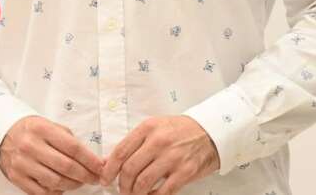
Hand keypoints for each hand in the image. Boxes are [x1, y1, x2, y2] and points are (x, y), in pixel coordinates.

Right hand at [0, 115, 104, 194]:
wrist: (3, 133)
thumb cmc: (31, 130)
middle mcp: (30, 145)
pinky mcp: (17, 177)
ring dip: (73, 184)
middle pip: (66, 166)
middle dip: (86, 175)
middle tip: (94, 178)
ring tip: (78, 181)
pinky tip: (61, 186)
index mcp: (41, 129)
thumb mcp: (49, 125)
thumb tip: (95, 159)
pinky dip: (56, 192)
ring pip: (56, 182)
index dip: (91, 160)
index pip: (73, 147)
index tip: (101, 167)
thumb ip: (70, 140)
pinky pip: (42, 192)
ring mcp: (22, 163)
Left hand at [99, 115, 218, 194]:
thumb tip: (111, 160)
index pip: (120, 151)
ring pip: (143, 182)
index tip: (105, 178)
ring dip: (134, 193)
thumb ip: (135, 142)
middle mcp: (158, 142)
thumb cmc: (180, 130)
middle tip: (121, 190)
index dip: (109, 168)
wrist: (210, 131)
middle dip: (121, 184)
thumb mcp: (155, 127)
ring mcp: (172, 158)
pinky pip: (163, 191)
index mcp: (147, 128)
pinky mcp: (185, 172)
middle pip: (129, 169)